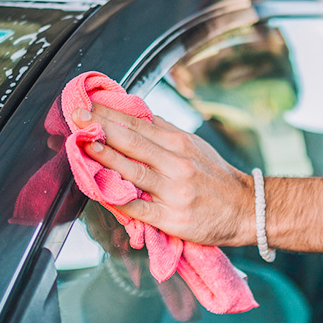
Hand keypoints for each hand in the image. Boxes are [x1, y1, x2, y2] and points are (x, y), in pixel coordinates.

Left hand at [75, 104, 255, 247]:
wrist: (246, 209)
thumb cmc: (216, 178)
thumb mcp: (195, 146)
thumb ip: (165, 132)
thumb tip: (136, 114)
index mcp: (179, 144)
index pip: (138, 123)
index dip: (110, 113)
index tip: (86, 104)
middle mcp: (176, 164)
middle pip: (133, 141)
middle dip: (100, 128)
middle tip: (76, 116)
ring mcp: (174, 191)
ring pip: (133, 171)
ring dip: (106, 157)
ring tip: (84, 145)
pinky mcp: (172, 218)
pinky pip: (140, 209)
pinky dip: (119, 200)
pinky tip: (100, 192)